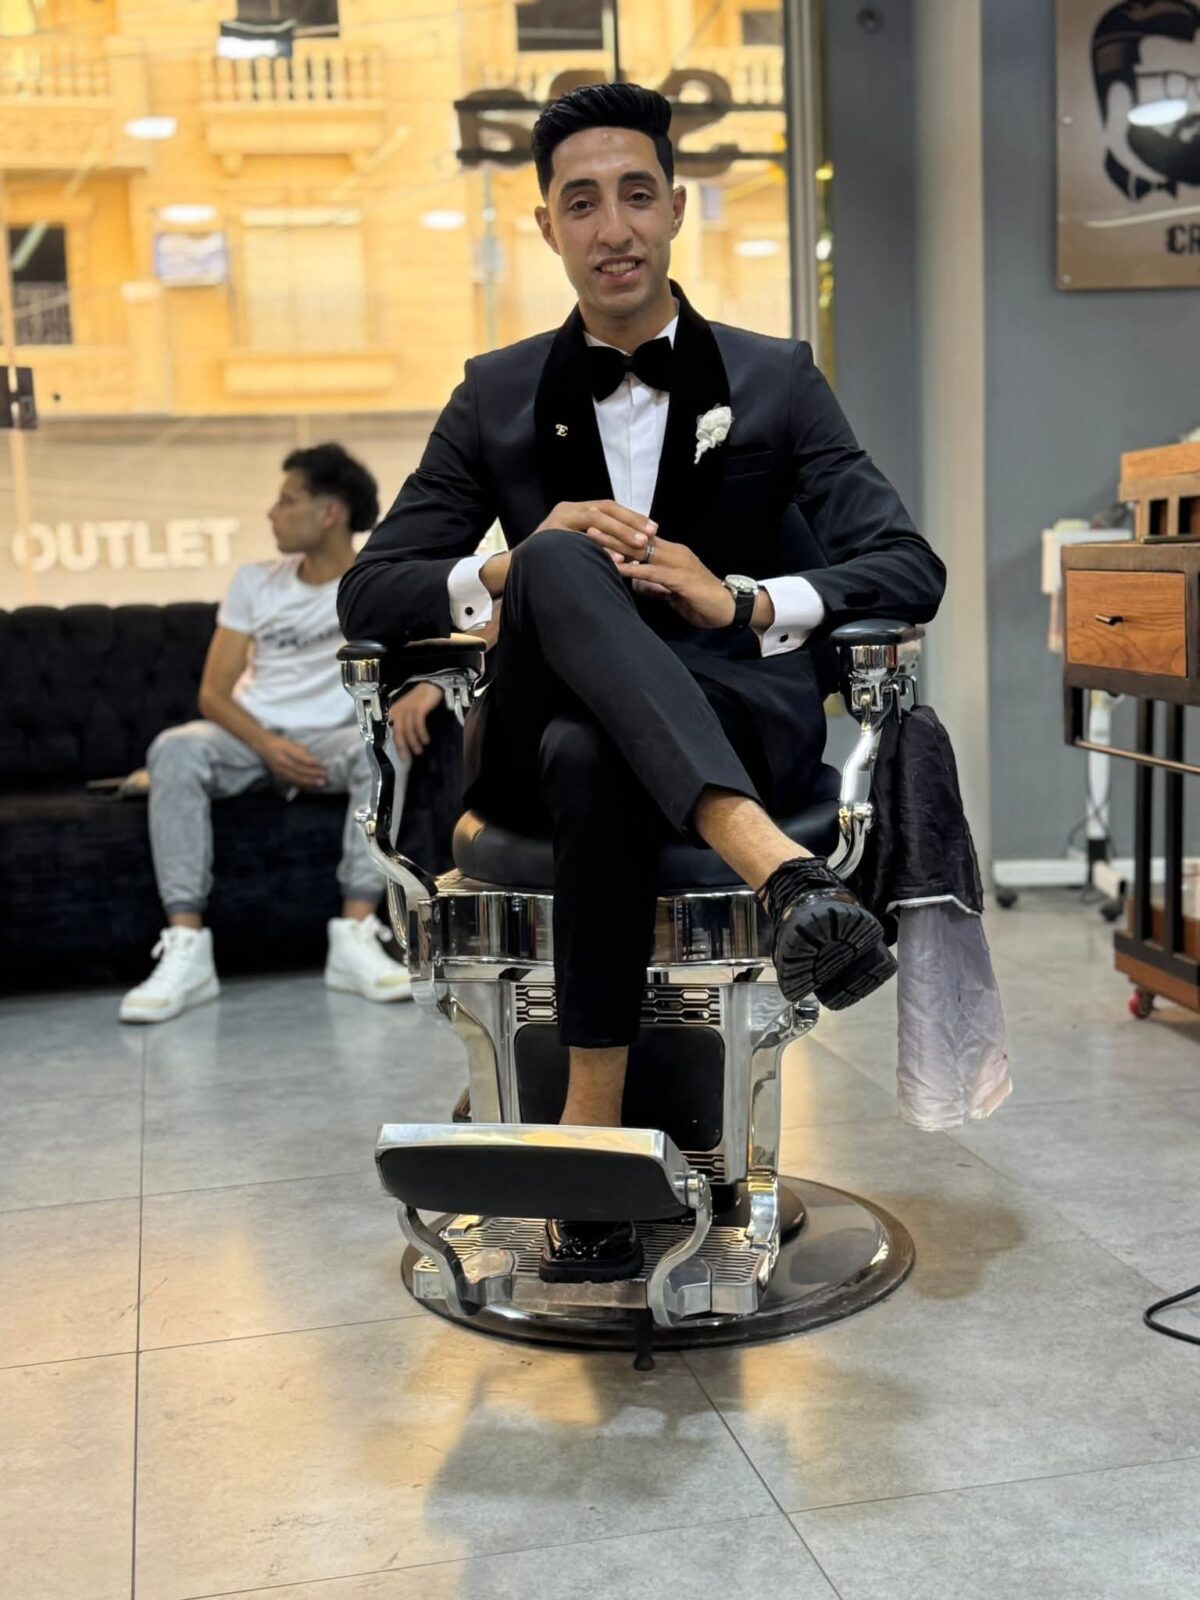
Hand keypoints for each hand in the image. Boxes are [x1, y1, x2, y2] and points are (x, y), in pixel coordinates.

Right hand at [262, 735, 327, 788]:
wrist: (262, 746)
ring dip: (309, 782)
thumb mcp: (291, 742)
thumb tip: (315, 761)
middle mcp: (281, 762)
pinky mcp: (279, 776)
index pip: (299, 758)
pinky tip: (311, 787)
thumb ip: (302, 751)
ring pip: (296, 778)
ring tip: (320, 783)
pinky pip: (292, 782)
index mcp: (284, 751)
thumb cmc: (280, 742)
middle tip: (324, 777)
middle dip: (312, 774)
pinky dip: (303, 785)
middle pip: (298, 770)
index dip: (310, 762)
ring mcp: (279, 771)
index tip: (321, 764)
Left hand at [389, 681, 443, 757]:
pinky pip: (418, 724)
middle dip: (403, 746)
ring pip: (408, 730)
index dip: (398, 745)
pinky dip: (422, 733)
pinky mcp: (418, 708)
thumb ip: (405, 724)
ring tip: (419, 750)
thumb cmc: (420, 701)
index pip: (393, 732)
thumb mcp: (409, 712)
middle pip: (399, 732)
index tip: (403, 757)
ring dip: (414, 742)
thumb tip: (406, 741)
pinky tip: (426, 740)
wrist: (430, 686)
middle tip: (409, 757)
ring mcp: (408, 709)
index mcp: (394, 713)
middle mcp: (398, 711)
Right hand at [536, 498, 656, 552]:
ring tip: (639, 545)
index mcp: (575, 509)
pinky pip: (581, 541)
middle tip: (650, 535)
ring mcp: (556, 521)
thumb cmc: (554, 559)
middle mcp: (566, 510)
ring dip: (619, 532)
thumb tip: (634, 544)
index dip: (631, 516)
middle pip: (604, 509)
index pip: (608, 507)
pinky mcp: (551, 537)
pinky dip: (601, 549)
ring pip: (594, 520)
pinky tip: (618, 560)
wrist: (518, 568)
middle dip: (630, 522)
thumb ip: (600, 539)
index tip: (653, 528)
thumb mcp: (579, 544)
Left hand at [593, 532, 738, 629]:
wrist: (730, 609)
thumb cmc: (701, 601)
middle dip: (610, 532)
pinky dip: (633, 569)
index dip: (617, 534)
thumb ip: (655, 585)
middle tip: (585, 524)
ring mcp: (678, 563)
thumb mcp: (672, 592)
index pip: (639, 540)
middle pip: (636, 539)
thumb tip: (636, 583)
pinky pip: (652, 572)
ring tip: (592, 540)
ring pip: (641, 550)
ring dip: (616, 545)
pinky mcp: (681, 578)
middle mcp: (674, 552)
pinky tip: (616, 567)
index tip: (594, 529)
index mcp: (671, 553)